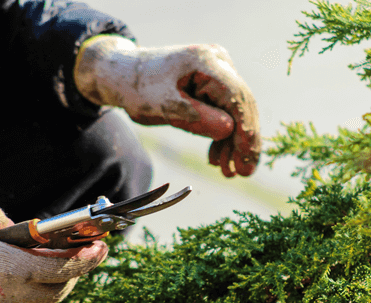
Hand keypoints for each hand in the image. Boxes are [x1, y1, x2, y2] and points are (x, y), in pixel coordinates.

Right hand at [0, 201, 107, 302]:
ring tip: (50, 268)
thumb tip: (14, 228)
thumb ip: (0, 216)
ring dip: (51, 288)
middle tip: (78, 255)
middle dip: (74, 272)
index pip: (68, 268)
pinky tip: (21, 288)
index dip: (90, 258)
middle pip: (59, 290)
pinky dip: (28, 302)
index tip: (104, 247)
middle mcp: (13, 297)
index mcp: (17, 270)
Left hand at [74, 35, 260, 177]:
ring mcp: (219, 72)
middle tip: (243, 173)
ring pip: (235, 111)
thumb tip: (230, 130)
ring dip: (233, 143)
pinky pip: (225, 111)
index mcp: (206, 61)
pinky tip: (218, 158)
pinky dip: (222, 136)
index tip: (247, 158)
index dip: (246, 129)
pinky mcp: (214, 84)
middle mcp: (218, 62)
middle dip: (243, 141)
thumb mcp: (163, 106)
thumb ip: (196, 117)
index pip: (236, 97)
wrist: (123, 75)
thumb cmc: (138, 88)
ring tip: (228, 171)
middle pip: (241, 105)